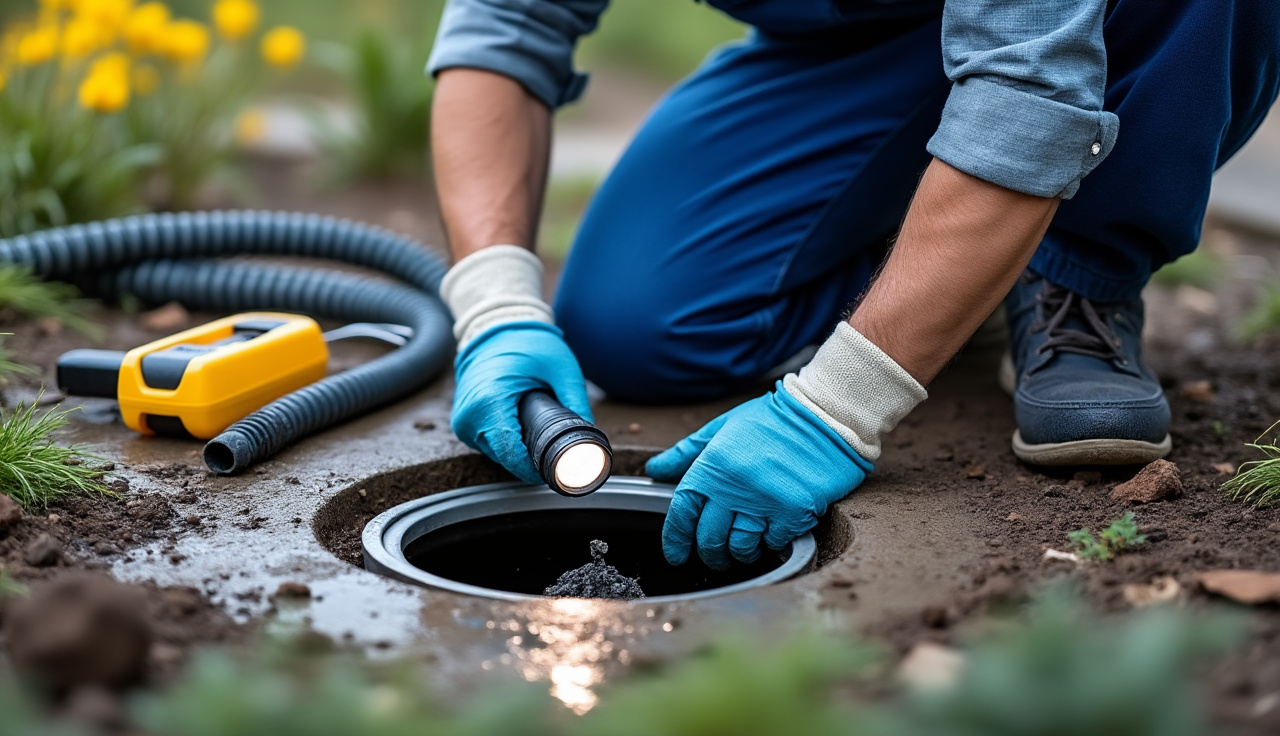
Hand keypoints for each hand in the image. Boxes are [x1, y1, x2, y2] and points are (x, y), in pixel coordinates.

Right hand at [452, 321, 591, 483]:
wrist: (495, 323)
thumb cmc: (525, 340)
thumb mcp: (561, 367)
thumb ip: (577, 401)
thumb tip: (592, 435)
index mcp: (489, 403)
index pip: (512, 456)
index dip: (536, 470)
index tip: (559, 473)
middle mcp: (470, 417)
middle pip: (505, 458)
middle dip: (531, 461)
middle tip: (559, 454)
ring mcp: (463, 421)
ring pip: (495, 454)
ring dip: (517, 451)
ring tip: (540, 434)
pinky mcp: (463, 421)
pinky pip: (487, 443)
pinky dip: (505, 441)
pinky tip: (523, 429)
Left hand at [646, 382, 872, 569]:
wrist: (824, 414)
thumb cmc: (773, 419)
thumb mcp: (723, 427)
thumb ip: (687, 451)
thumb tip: (655, 468)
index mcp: (712, 466)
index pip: (682, 513)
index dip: (675, 539)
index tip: (675, 553)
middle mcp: (735, 487)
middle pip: (710, 538)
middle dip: (709, 553)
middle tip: (714, 555)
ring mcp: (765, 502)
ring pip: (741, 546)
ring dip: (739, 553)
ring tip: (743, 548)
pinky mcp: (794, 512)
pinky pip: (774, 542)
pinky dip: (770, 543)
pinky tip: (772, 532)